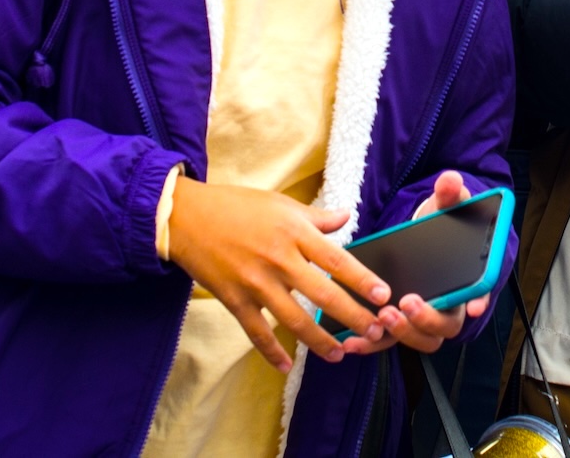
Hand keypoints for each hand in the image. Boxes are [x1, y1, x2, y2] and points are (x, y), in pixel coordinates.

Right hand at [166, 182, 388, 370]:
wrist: (187, 217)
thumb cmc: (236, 206)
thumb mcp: (280, 203)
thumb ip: (316, 216)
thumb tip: (346, 217)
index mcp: (294, 232)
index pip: (336, 259)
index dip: (361, 279)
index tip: (382, 295)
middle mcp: (279, 259)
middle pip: (322, 294)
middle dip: (351, 316)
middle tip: (374, 330)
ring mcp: (256, 282)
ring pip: (294, 320)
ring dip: (319, 341)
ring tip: (340, 354)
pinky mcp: (234, 300)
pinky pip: (257, 332)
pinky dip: (271, 352)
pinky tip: (286, 367)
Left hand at [363, 171, 490, 355]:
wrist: (424, 235)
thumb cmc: (441, 223)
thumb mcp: (446, 205)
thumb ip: (450, 194)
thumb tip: (451, 180)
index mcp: (469, 279)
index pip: (480, 294)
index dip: (478, 302)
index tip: (472, 306)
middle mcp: (450, 305)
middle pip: (446, 326)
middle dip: (426, 319)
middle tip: (406, 303)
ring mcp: (424, 318)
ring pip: (420, 339)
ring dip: (401, 333)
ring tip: (382, 317)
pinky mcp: (401, 324)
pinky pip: (389, 341)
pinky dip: (372, 344)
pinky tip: (352, 341)